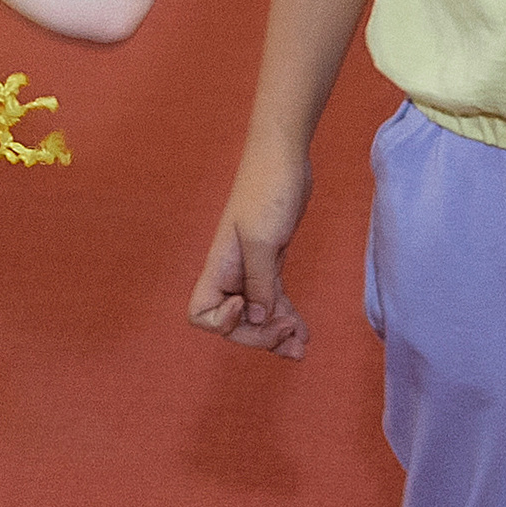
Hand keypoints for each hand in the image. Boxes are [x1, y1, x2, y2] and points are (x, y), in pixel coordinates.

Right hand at [187, 147, 315, 355]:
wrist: (285, 157)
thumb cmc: (268, 190)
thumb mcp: (263, 240)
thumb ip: (259, 283)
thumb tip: (257, 320)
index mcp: (219, 266)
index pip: (201, 314)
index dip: (222, 323)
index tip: (248, 308)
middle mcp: (232, 273)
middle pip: (234, 323)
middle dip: (259, 336)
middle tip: (288, 332)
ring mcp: (252, 268)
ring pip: (258, 317)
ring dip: (276, 336)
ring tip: (300, 348)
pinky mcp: (271, 262)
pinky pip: (274, 301)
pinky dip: (287, 317)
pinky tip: (304, 332)